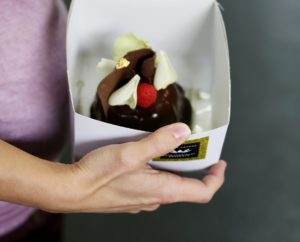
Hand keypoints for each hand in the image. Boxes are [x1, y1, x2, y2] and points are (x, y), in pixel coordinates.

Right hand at [64, 123, 226, 213]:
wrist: (70, 190)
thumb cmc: (98, 175)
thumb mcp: (131, 154)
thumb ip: (159, 142)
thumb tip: (183, 131)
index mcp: (163, 190)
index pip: (202, 192)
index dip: (216, 178)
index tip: (219, 163)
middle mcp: (155, 198)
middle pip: (184, 185)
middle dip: (190, 166)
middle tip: (189, 145)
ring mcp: (141, 199)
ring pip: (166, 183)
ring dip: (170, 166)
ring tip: (164, 146)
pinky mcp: (130, 196)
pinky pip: (150, 183)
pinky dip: (155, 170)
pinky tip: (142, 156)